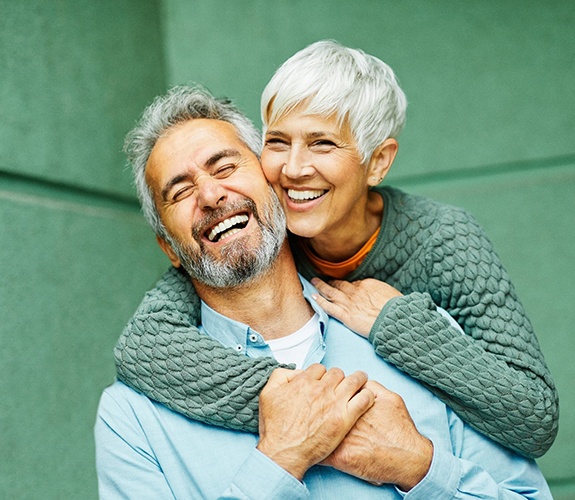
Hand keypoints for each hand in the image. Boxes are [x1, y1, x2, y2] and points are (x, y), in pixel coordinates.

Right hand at [256, 365, 374, 479]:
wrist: (284, 452)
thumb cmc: (275, 427)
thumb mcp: (268, 394)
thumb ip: (281, 376)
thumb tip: (297, 372)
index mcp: (304, 382)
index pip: (320, 368)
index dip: (321, 374)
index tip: (323, 382)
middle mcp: (321, 389)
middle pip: (337, 373)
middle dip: (339, 377)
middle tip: (341, 384)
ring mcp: (334, 403)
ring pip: (354, 381)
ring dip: (358, 379)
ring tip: (361, 381)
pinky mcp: (345, 418)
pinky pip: (364, 399)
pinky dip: (367, 395)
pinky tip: (367, 397)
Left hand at [311, 278, 402, 336]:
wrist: (395, 319)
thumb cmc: (397, 308)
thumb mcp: (391, 293)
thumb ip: (381, 292)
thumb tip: (380, 294)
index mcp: (367, 284)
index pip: (353, 283)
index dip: (347, 284)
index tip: (342, 284)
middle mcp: (355, 292)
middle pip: (339, 285)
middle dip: (330, 282)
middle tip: (322, 278)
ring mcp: (349, 303)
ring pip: (331, 293)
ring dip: (320, 287)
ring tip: (313, 282)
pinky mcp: (346, 316)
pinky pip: (329, 307)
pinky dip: (320, 302)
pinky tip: (313, 297)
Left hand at [321, 380, 432, 490]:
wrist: (409, 458)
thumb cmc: (401, 430)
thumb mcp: (391, 399)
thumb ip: (373, 387)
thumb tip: (360, 381)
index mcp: (354, 404)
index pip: (330, 392)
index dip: (324, 394)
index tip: (322, 396)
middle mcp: (345, 419)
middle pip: (319, 408)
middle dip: (312, 407)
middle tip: (310, 410)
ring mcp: (342, 438)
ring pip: (315, 429)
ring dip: (311, 427)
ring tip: (308, 427)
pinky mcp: (340, 457)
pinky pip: (319, 452)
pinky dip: (315, 450)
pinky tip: (314, 448)